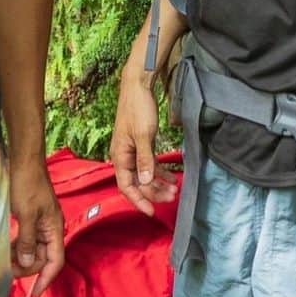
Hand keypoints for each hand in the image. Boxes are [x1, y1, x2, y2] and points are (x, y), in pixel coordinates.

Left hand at [9, 159, 63, 296]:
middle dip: (28, 267)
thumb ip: (27, 240)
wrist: (24, 161)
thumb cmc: (27, 184)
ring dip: (21, 258)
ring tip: (5, 260)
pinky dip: (18, 247)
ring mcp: (41, 223)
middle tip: (8, 270)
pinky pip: (27, 240)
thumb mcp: (26, 214)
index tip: (34, 294)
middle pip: (43, 258)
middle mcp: (51, 228)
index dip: (46, 279)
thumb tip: (27, 263)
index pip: (56, 261)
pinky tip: (7, 248)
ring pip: (34, 250)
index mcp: (54, 228)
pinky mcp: (32, 219)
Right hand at [110, 73, 177, 216]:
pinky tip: (172, 177)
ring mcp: (133, 150)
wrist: (138, 85)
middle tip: (172, 197)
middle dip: (154, 192)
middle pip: (138, 182)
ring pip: (145, 174)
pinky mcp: (141, 143)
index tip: (151, 211)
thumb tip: (144, 182)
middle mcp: (124, 155)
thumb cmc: (138, 108)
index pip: (126, 186)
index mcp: (120, 156)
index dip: (138, 200)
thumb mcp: (144, 135)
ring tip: (175, 189)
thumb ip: (145, 160)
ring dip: (159, 183)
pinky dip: (160, 171)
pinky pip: (150, 163)